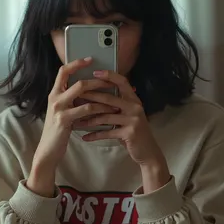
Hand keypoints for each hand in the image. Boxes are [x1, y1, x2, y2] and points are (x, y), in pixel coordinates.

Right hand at [27, 59, 117, 196]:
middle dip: (98, 80)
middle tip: (112, 81)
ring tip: (116, 96)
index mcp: (54, 93)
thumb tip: (90, 90)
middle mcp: (55, 97)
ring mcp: (59, 108)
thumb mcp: (63, 111)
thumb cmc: (58, 131)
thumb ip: (71, 100)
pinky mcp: (64, 119)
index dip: (76, 63)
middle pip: (78, 81)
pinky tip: (109, 111)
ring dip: (102, 94)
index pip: (63, 71)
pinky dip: (100, 109)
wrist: (48, 150)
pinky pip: (86, 109)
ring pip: (84, 93)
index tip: (90, 59)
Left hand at [78, 70, 170, 192]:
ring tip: (76, 122)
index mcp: (134, 100)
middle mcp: (135, 107)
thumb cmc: (133, 131)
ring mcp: (133, 120)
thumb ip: (118, 105)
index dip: (109, 76)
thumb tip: (96, 95)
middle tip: (75, 97)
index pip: (122, 82)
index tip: (94, 72)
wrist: (148, 151)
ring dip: (89, 120)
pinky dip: (95, 135)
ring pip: (105, 117)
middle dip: (91, 98)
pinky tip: (85, 137)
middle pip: (109, 99)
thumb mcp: (128, 115)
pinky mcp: (129, 133)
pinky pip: (107, 132)